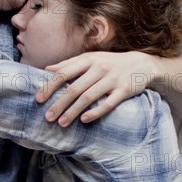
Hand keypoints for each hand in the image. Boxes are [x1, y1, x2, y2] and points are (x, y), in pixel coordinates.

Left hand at [36, 51, 154, 125]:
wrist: (142, 63)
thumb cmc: (110, 63)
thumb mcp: (90, 59)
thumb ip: (69, 64)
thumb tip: (47, 69)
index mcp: (88, 60)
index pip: (64, 73)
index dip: (50, 86)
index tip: (38, 99)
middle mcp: (99, 68)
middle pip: (74, 88)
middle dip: (59, 104)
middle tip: (48, 117)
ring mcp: (112, 79)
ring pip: (89, 97)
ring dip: (73, 111)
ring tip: (62, 123)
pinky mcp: (124, 90)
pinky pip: (108, 103)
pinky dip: (95, 112)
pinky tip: (84, 120)